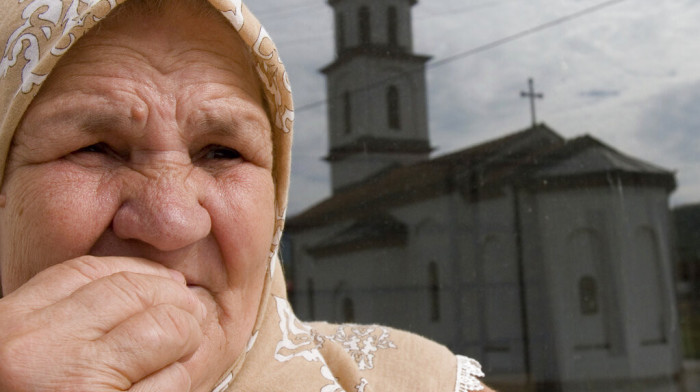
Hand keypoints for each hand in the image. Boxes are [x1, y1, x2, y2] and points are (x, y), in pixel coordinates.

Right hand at [0, 256, 205, 391]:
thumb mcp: (27, 357)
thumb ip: (72, 322)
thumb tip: (162, 288)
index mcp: (10, 330)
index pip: (90, 272)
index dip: (142, 274)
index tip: (167, 285)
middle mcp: (38, 353)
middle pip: (135, 294)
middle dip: (175, 302)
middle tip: (191, 317)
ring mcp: (75, 388)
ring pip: (166, 331)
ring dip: (185, 342)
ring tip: (180, 354)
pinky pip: (174, 384)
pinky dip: (182, 380)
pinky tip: (169, 386)